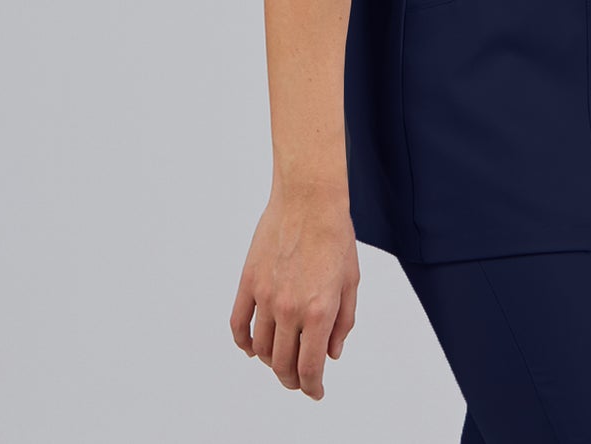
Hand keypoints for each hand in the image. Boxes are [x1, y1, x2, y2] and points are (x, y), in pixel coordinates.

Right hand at [230, 186, 359, 399]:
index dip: (312, 387)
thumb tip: (332, 355)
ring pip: (261, 349)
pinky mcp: (248, 283)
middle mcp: (290, 310)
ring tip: (281, 360)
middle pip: (283, 365)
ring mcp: (265, 297)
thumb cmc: (335, 234)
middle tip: (299, 381)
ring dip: (271, 362)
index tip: (315, 392)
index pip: (310, 367)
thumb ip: (343, 322)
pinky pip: (238, 325)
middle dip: (292, 380)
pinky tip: (251, 349)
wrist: (309, 199)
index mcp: (320, 311)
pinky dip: (243, 343)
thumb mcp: (351, 280)